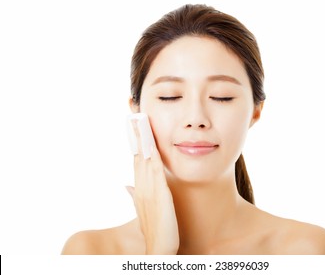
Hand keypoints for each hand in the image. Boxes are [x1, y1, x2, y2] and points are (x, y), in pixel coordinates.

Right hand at [126, 119, 178, 253]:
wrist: (159, 247)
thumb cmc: (154, 228)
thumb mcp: (143, 208)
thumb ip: (135, 194)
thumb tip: (125, 184)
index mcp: (139, 188)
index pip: (136, 160)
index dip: (135, 143)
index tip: (132, 127)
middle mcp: (141, 186)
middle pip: (138, 156)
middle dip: (135, 136)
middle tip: (133, 116)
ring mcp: (149, 190)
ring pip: (144, 160)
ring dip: (142, 141)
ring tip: (139, 122)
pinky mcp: (160, 195)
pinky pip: (156, 173)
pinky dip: (153, 158)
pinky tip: (151, 146)